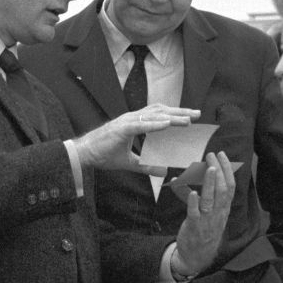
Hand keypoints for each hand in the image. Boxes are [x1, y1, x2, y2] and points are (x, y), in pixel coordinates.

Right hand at [74, 105, 198, 171]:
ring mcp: (126, 122)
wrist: (84, 155)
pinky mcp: (121, 129)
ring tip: (188, 120)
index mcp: (134, 123)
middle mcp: (132, 118)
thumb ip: (147, 165)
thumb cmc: (103, 155)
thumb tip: (164, 171)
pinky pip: (141, 125)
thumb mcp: (130, 162)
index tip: (191, 117)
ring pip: (154, 115)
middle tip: (198, 114)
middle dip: (180, 112)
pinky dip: (156, 124)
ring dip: (172, 116)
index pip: (159, 115)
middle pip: (160, 111)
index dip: (175, 114)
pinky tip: (168, 124)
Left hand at [172, 150, 236, 275]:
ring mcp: (207, 220)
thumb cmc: (204, 230)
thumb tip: (198, 175)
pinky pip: (195, 213)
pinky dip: (194, 202)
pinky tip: (192, 192)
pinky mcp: (194, 226)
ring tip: (209, 168)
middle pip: (222, 190)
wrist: (198, 256)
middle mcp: (218, 213)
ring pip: (210, 200)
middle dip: (218, 171)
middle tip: (212, 155)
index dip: (227, 170)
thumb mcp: (211, 213)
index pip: (230, 186)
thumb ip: (206, 196)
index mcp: (224, 209)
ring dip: (210, 184)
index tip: (222, 155)